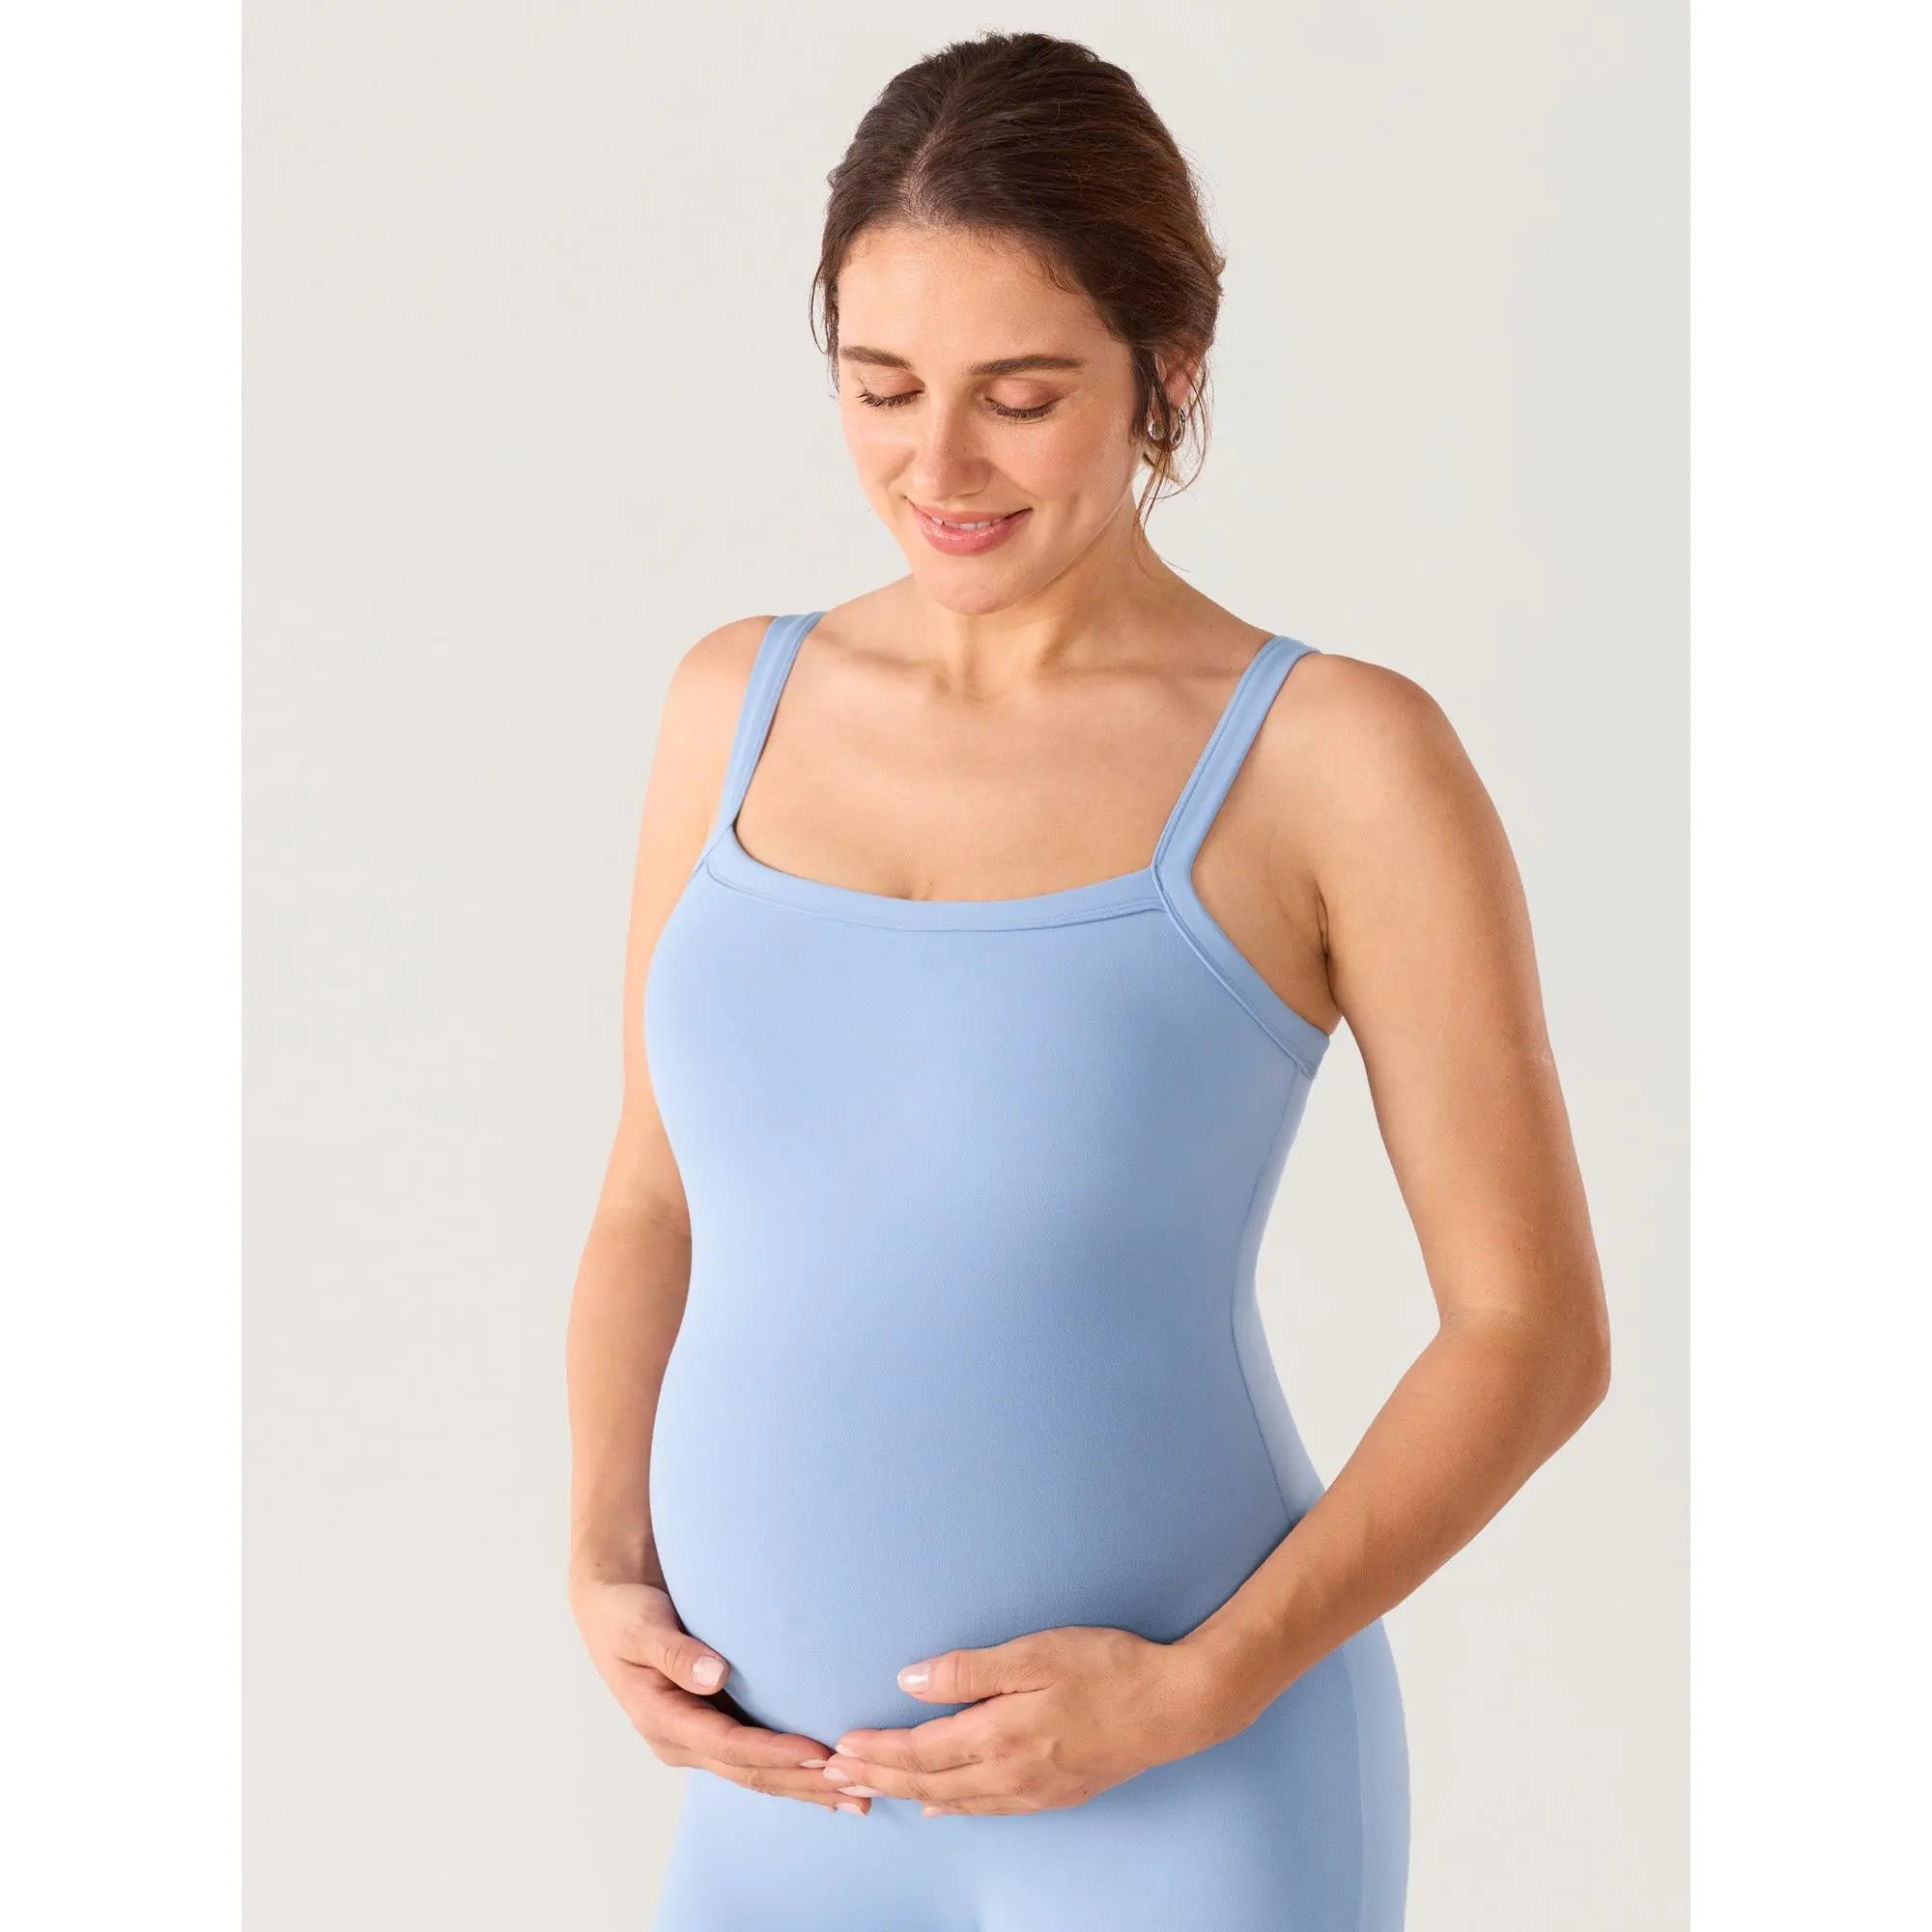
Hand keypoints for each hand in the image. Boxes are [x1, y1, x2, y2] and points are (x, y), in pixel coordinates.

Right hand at [569, 1577, 869, 1814]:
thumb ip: (674, 1652)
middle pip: (751, 1772)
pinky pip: (758, 1758)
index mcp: (662, 1721)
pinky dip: (795, 1771)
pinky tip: (830, 1781)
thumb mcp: (640, 1625)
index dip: (776, 1753)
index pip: (729, 1746)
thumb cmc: (625, 1612)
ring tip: (859, 1797)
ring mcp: (699, 1739)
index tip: (820, 1754)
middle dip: (804, 1784)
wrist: (612, 1606)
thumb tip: (713, 1675)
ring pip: (759, 1774)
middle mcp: (682, 1741)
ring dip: (808, 1787)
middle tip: (858, 1787)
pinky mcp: (714, 1727)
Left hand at [819, 1625, 1224, 1816]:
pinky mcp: (1057, 1792)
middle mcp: (1011, 1773)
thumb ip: (969, 1670)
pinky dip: (954, 1807)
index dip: (877, 1753)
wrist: (1178, 1705)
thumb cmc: (1109, 1667)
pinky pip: (989, 1808)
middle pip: (929, 1782)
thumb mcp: (1035, 1653)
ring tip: (872, 1792)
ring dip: (908, 1795)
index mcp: (1000, 1735)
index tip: (840, 1751)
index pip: (921, 1751)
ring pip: (955, 1801)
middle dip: (879, 1779)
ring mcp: (1035, 1789)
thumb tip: (910, 1681)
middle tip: (834, 1779)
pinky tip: (942, 1805)